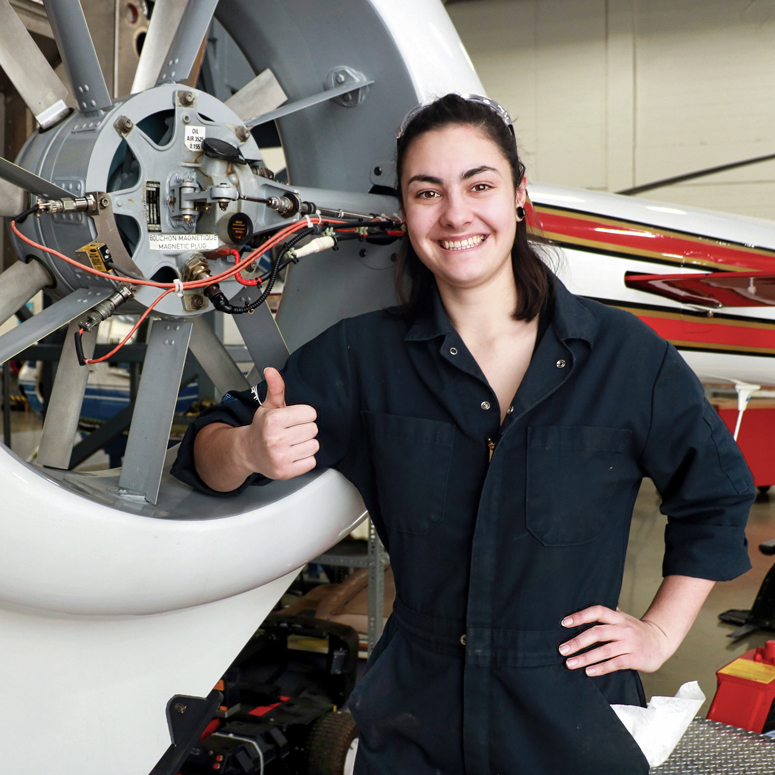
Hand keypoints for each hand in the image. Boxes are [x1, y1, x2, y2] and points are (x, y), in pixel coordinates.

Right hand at [238, 367, 318, 479]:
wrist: (247, 452)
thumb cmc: (261, 428)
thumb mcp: (268, 407)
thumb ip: (275, 388)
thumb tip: (271, 370)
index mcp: (273, 420)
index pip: (310, 413)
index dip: (304, 415)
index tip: (294, 418)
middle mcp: (275, 439)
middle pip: (313, 429)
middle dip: (305, 429)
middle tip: (292, 431)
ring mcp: (280, 457)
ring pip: (314, 445)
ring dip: (306, 444)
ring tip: (293, 443)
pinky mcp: (286, 472)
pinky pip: (311, 461)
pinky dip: (305, 459)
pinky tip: (293, 454)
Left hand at [558, 605, 673, 675]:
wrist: (660, 641)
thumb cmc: (634, 630)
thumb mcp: (621, 619)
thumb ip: (605, 616)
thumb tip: (579, 611)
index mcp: (617, 617)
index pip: (597, 612)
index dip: (580, 616)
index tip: (564, 623)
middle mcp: (623, 629)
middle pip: (598, 632)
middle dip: (578, 641)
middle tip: (562, 649)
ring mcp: (630, 644)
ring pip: (604, 650)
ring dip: (585, 657)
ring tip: (570, 663)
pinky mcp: (635, 659)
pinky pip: (616, 663)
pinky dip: (601, 668)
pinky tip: (588, 672)